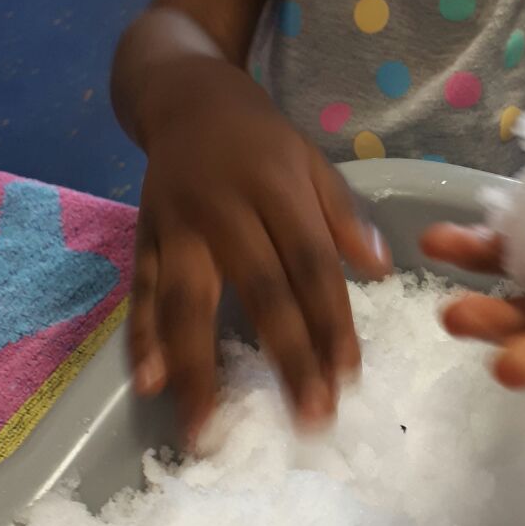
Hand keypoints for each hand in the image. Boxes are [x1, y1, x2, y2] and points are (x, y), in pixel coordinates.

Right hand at [130, 56, 388, 437]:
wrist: (183, 95)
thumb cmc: (260, 139)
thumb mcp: (312, 161)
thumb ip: (343, 214)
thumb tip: (382, 269)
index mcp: (276, 187)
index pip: (310, 263)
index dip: (330, 320)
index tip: (347, 376)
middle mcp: (225, 209)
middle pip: (258, 290)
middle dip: (284, 357)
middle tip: (306, 418)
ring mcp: (177, 226)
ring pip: (189, 302)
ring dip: (198, 369)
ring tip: (208, 429)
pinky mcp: (143, 238)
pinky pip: (142, 294)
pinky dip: (142, 339)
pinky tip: (150, 384)